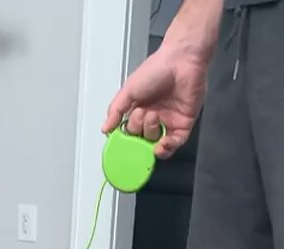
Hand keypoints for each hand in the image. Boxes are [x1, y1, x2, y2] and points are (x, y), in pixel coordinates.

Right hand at [101, 43, 206, 158]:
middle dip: (138, 129)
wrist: (182, 61)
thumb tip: (105, 129)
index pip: (128, 132)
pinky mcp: (184, 122)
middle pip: (141, 138)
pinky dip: (168, 147)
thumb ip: (115, 111)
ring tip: (152, 117)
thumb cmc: (157, 69)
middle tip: (141, 113)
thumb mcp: (128, 90)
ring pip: (157, 142)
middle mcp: (153, 117)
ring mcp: (169, 121)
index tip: (121, 140)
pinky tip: (162, 144)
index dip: (125, 137)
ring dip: (151, 136)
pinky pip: (176, 142)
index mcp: (137, 110)